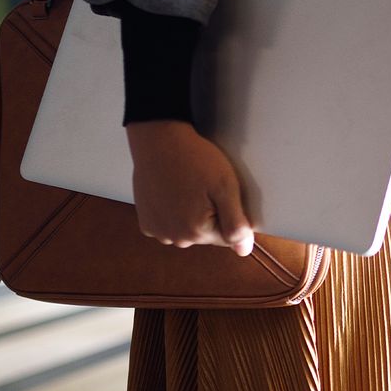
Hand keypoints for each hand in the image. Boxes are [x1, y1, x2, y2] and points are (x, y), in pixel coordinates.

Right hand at [125, 120, 254, 255]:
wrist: (159, 141)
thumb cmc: (194, 160)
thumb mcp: (226, 187)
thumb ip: (236, 223)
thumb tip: (244, 250)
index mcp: (198, 232)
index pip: (228, 237)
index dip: (230, 213)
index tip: (220, 193)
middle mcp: (176, 238)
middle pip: (207, 235)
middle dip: (211, 215)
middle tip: (204, 187)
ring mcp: (158, 232)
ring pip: (187, 231)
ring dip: (190, 215)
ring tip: (187, 188)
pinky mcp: (146, 223)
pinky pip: (168, 225)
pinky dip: (172, 213)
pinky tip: (172, 193)